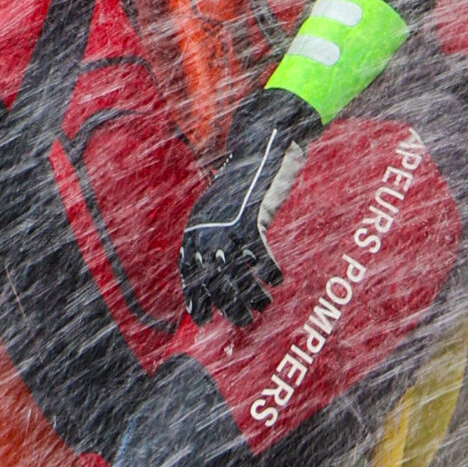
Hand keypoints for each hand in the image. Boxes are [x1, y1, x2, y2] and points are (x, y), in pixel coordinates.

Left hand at [180, 85, 320, 327]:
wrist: (261, 144)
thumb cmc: (244, 180)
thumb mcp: (220, 206)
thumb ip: (215, 233)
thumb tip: (219, 267)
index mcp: (195, 226)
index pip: (189, 272)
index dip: (195, 298)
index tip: (203, 319)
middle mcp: (206, 228)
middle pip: (213, 280)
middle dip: (228, 306)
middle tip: (242, 322)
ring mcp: (227, 224)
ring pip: (236, 274)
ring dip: (251, 296)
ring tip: (263, 306)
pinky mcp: (251, 218)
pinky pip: (259, 256)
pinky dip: (270, 271)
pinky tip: (278, 280)